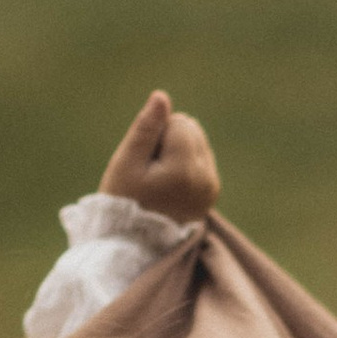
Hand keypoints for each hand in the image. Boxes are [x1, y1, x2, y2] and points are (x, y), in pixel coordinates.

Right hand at [100, 89, 219, 222]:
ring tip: (159, 179)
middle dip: (169, 140)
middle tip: (151, 170)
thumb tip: (162, 96)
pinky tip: (169, 185)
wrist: (134, 240)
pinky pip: (201, 159)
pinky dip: (185, 165)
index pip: (179, 121)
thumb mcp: (127, 161)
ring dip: (178, 151)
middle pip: (192, 129)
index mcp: (185, 169)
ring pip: (197, 142)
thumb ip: (146, 128)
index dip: (156, 134)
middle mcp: (205, 177)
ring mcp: (211, 186)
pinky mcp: (212, 192)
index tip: (145, 160)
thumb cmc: (124, 199)